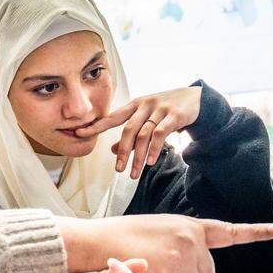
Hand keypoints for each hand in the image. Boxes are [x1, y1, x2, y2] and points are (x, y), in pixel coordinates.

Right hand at [53, 215, 272, 272]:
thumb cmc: (121, 238)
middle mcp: (190, 240)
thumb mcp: (158, 233)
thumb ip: (184, 251)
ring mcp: (181, 257)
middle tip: (161, 269)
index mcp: (188, 226)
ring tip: (150, 272)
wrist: (95, 241)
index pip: (228, 231)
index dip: (255, 231)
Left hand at [75, 86, 201, 178]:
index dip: (96, 126)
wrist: (194, 98)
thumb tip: (110, 150)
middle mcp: (144, 105)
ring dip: (138, 156)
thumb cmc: (165, 109)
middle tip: (118, 170)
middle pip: (128, 130)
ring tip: (134, 174)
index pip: (112, 117)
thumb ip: (130, 135)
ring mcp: (159, 109)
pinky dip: (154, 149)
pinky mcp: (174, 115)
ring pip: (144, 135)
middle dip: (122, 152)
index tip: (78, 133)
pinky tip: (150, 162)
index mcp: (134, 105)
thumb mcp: (146, 119)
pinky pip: (161, 133)